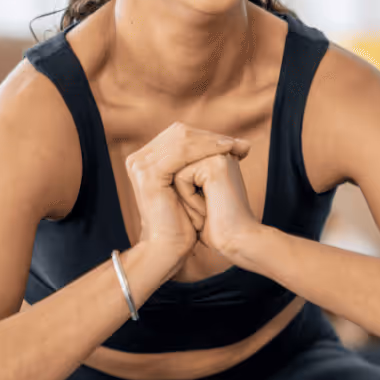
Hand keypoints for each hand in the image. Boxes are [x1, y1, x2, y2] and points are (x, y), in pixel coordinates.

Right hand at [125, 122, 250, 276]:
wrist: (169, 246)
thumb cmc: (184, 222)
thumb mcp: (192, 187)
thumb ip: (196, 163)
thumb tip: (225, 142)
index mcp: (145, 159)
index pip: (180, 136)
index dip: (210, 137)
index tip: (238, 144)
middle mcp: (138, 159)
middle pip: (181, 133)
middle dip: (213, 137)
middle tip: (241, 143)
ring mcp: (141, 165)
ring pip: (182, 140)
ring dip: (212, 141)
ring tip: (236, 146)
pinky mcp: (149, 174)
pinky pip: (182, 152)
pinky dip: (205, 149)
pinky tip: (225, 151)